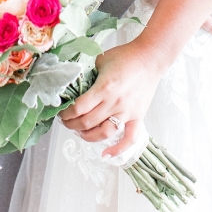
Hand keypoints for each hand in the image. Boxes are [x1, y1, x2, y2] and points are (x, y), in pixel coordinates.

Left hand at [59, 42, 159, 158]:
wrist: (150, 58)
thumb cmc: (125, 56)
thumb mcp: (100, 60)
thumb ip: (88, 73)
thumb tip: (75, 83)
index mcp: (104, 88)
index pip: (79, 108)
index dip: (66, 114)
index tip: (61, 113)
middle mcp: (114, 103)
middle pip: (87, 122)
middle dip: (72, 124)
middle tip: (66, 121)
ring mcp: (126, 112)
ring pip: (103, 133)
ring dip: (87, 136)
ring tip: (80, 132)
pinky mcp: (137, 117)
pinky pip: (129, 139)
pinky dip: (117, 149)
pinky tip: (106, 155)